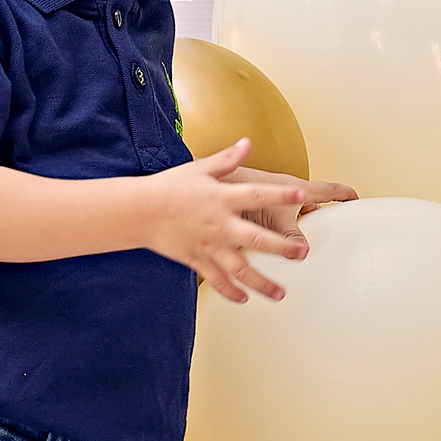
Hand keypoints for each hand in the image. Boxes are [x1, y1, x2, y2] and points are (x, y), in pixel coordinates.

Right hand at [143, 139, 315, 302]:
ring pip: (240, 270)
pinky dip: (231, 292)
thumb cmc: (170, 187)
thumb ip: (227, 159)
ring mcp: (209, 246)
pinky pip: (217, 280)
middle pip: (257, 239)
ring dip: (262, 283)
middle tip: (301, 254)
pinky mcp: (197, 260)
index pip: (258, 195)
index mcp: (223, 198)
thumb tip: (247, 142)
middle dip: (282, 248)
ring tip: (280, 293)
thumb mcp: (200, 168)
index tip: (301, 195)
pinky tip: (244, 298)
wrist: (139, 211)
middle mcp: (220, 225)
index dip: (280, 194)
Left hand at [227, 166, 359, 243]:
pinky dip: (275, 236)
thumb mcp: (273, 218)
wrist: (207, 190)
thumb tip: (304, 251)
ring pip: (291, 218)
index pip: (327, 191)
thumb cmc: (237, 191)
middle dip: (319, 219)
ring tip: (299, 250)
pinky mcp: (252, 212)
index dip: (343, 194)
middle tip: (328, 233)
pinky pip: (271, 225)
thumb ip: (290, 236)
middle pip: (310, 207)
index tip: (355, 197)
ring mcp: (268, 202)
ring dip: (296, 231)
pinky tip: (273, 252)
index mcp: (294, 190)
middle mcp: (282, 195)